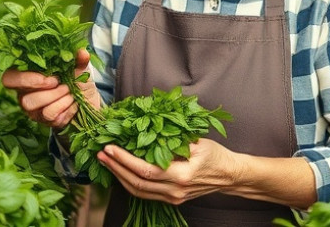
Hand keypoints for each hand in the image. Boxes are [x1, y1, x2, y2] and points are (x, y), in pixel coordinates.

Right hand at [1, 48, 100, 129]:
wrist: (89, 102)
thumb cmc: (77, 81)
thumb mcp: (79, 69)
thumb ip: (78, 61)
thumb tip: (82, 52)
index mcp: (27, 75)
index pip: (9, 78)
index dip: (25, 79)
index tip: (50, 77)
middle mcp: (25, 94)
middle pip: (23, 98)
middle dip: (47, 92)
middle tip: (63, 85)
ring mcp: (33, 110)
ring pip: (36, 108)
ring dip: (58, 98)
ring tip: (70, 92)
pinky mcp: (44, 121)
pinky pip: (50, 115)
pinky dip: (66, 107)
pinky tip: (72, 103)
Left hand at [97, 138, 237, 204]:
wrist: (229, 175)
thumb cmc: (215, 154)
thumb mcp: (197, 142)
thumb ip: (173, 139)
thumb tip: (147, 129)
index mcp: (181, 175)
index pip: (145, 169)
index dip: (124, 159)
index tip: (109, 147)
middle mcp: (174, 191)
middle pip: (136, 183)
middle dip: (115, 168)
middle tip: (100, 154)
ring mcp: (173, 198)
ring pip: (138, 191)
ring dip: (119, 176)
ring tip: (105, 162)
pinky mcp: (172, 200)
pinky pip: (145, 194)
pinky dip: (130, 182)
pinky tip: (121, 171)